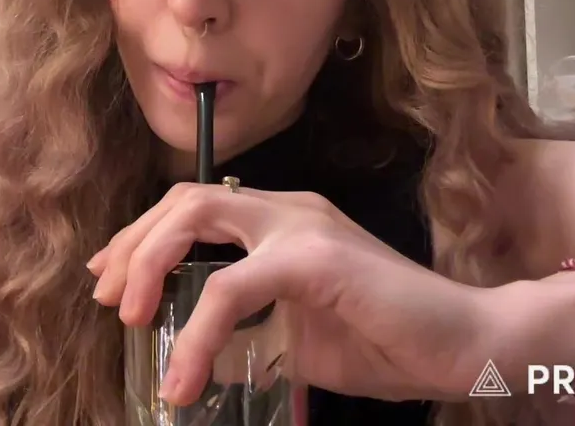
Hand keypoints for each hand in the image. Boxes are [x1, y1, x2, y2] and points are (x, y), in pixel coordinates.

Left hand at [87, 182, 508, 404]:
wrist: (468, 347)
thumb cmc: (388, 342)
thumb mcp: (296, 338)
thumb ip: (248, 332)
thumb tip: (195, 353)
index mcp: (284, 220)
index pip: (196, 206)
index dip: (145, 237)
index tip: (111, 279)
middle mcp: (288, 208)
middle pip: (184, 197)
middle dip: (133, 243)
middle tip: (107, 296)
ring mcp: (302, 226)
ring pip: (195, 218)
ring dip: (148, 265)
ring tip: (129, 319)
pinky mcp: (314, 259)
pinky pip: (230, 287)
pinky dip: (196, 332)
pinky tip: (186, 376)